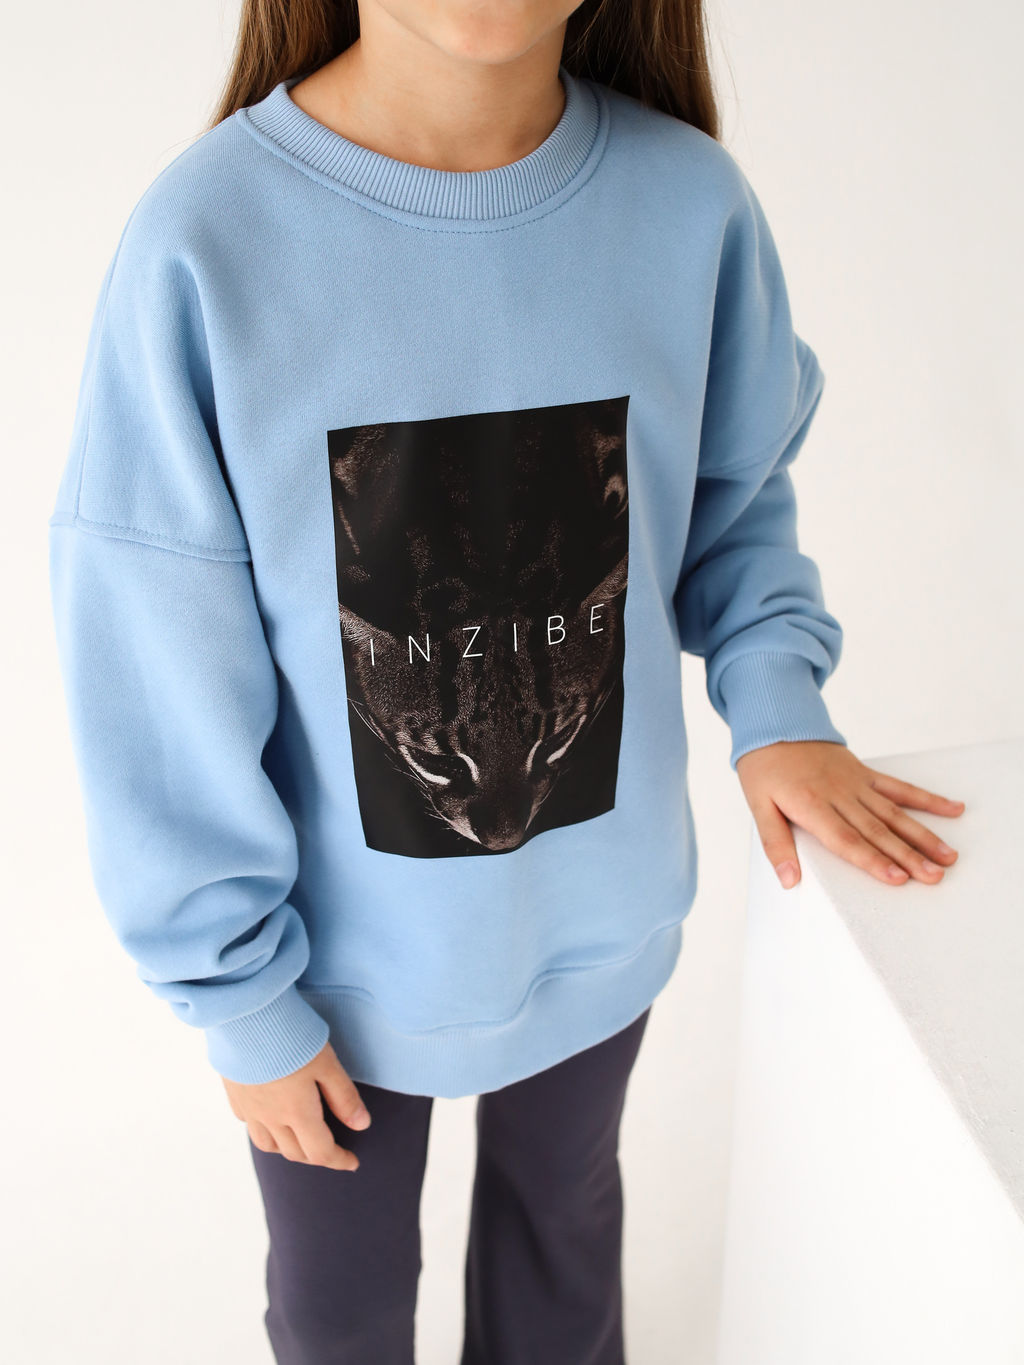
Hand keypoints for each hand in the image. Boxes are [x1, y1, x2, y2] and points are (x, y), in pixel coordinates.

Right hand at [221, 1040, 370, 1169]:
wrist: (246, 1016)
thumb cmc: (290, 1036)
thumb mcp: (327, 1064)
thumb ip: (344, 1097)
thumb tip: (361, 1126)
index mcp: (297, 1113)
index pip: (320, 1152)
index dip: (339, 1160)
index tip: (352, 1162)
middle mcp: (270, 1118)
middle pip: (295, 1153)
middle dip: (317, 1156)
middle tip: (333, 1148)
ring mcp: (249, 1108)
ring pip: (269, 1145)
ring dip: (289, 1148)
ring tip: (303, 1139)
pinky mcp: (235, 1095)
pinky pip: (249, 1125)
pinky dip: (265, 1130)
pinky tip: (272, 1117)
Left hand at [735, 740, 964, 889]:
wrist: (774, 725)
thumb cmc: (764, 769)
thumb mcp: (758, 807)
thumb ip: (775, 844)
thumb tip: (788, 880)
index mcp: (811, 805)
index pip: (846, 839)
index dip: (872, 860)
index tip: (898, 878)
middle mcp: (839, 794)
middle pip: (878, 831)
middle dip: (908, 856)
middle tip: (934, 877)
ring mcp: (856, 783)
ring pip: (895, 813)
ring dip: (923, 835)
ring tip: (948, 856)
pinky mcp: (866, 774)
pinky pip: (900, 787)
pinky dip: (927, 799)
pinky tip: (953, 809)